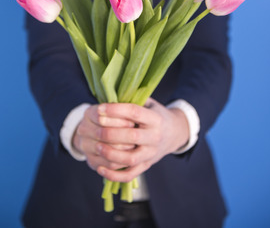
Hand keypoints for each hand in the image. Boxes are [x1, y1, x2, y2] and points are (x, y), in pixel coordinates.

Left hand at [73, 98, 188, 181]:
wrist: (174, 132)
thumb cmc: (155, 114)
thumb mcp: (149, 103)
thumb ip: (133, 99)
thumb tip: (109, 95)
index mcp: (155, 118)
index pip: (134, 112)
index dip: (115, 110)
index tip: (99, 108)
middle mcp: (155, 137)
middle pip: (132, 136)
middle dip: (111, 133)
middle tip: (95, 130)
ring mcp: (151, 154)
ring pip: (131, 159)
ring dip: (112, 154)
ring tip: (97, 147)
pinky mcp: (146, 166)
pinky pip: (130, 175)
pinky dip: (114, 175)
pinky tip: (100, 168)